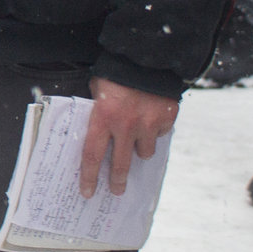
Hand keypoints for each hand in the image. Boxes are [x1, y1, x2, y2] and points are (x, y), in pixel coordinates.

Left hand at [79, 77, 178, 196]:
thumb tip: (95, 138)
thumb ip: (97, 115)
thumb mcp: (97, 92)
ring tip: (136, 135)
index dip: (89, 177)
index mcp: (102, 118)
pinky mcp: (165, 120)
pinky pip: (158, 136)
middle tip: (117, 190)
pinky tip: (150, 118)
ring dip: (139, 148)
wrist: (146, 59)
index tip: (87, 192)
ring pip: (143, 152)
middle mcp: (125, 125)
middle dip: (117, 180)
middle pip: (120, 164)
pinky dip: (154, 131)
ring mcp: (147, 124)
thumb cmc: (115, 75)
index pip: (92, 155)